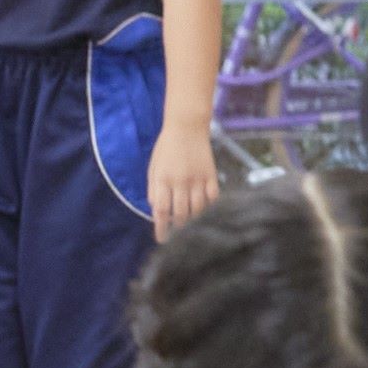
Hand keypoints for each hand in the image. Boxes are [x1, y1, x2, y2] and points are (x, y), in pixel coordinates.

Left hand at [150, 123, 220, 239]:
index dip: (162, 228)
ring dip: (194, 220)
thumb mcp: (153, 168)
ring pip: (198, 209)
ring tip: (191, 225)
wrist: (186, 126)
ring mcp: (197, 178)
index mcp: (162, 180)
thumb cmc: (166, 148)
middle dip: (178, 228)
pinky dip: (210, 207)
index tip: (162, 240)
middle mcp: (180, 181)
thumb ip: (154, 190)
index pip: (161, 211)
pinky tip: (207, 212)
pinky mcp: (211, 174)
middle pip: (180, 214)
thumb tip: (156, 211)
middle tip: (178, 235)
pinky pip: (213, 198)